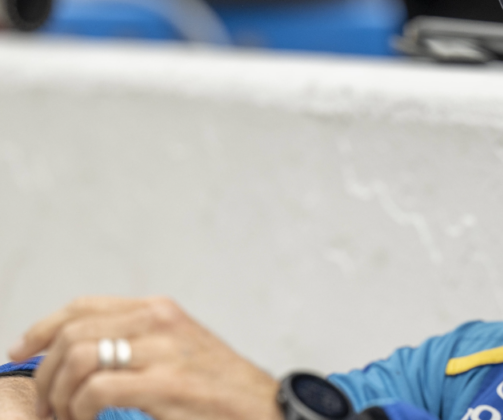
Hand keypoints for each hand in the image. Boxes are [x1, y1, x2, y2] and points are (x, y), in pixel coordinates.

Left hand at [7, 296, 283, 419]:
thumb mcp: (178, 351)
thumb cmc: (219, 389)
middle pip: (72, 333)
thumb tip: (78, 354)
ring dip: (61, 395)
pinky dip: (80, 410)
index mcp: (160, 310)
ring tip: (69, 417)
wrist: (263, 409)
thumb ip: (137, 342)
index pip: (82, 307)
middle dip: (45, 374)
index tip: (19, 352)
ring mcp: (165, 350)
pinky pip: (97, 389)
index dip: (40, 329)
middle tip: (49, 406)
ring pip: (79, 359)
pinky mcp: (168, 383)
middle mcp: (161, 321)